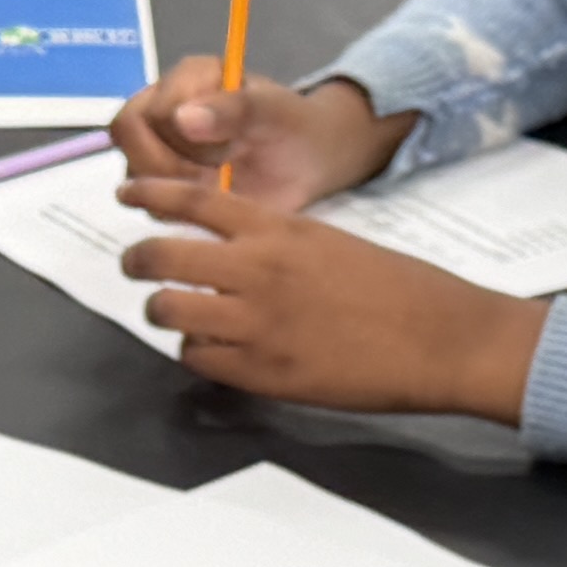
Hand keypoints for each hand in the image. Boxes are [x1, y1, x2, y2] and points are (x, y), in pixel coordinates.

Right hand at [108, 53, 391, 205]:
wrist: (308, 158)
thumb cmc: (290, 124)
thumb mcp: (273, 110)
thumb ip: (233, 109)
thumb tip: (181, 119)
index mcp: (185, 79)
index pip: (144, 111)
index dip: (176, 136)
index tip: (223, 144)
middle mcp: (161, 110)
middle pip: (129, 142)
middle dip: (173, 167)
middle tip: (222, 171)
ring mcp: (158, 149)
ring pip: (135, 178)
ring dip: (180, 188)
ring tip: (223, 182)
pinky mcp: (165, 185)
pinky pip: (151, 204)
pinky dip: (183, 208)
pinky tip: (216, 197)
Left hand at [108, 169, 547, 415]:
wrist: (439, 338)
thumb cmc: (396, 287)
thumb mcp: (329, 242)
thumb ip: (275, 242)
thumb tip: (232, 250)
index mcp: (278, 230)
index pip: (193, 199)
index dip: (150, 193)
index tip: (127, 193)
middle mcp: (257, 271)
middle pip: (163, 256)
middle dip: (138, 259)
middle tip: (134, 263)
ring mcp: (254, 325)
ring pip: (169, 310)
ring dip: (161, 309)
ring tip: (172, 311)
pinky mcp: (261, 373)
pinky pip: (198, 358)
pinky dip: (194, 351)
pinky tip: (210, 348)